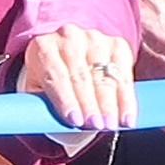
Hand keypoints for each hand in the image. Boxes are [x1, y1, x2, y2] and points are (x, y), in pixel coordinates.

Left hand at [20, 25, 135, 135]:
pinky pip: (124, 74)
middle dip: (90, 105)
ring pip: (104, 75)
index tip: (75, 121)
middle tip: (96, 126)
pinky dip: (126, 98)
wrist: (67, 59)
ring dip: (110, 104)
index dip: (66, 99)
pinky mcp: (116, 44)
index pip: (56, 75)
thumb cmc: (51, 82)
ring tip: (111, 125)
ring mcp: (94, 39)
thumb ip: (42, 106)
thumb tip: (52, 126)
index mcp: (43, 48)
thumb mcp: (38, 92)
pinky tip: (127, 117)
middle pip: (81, 76)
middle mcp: (69, 38)